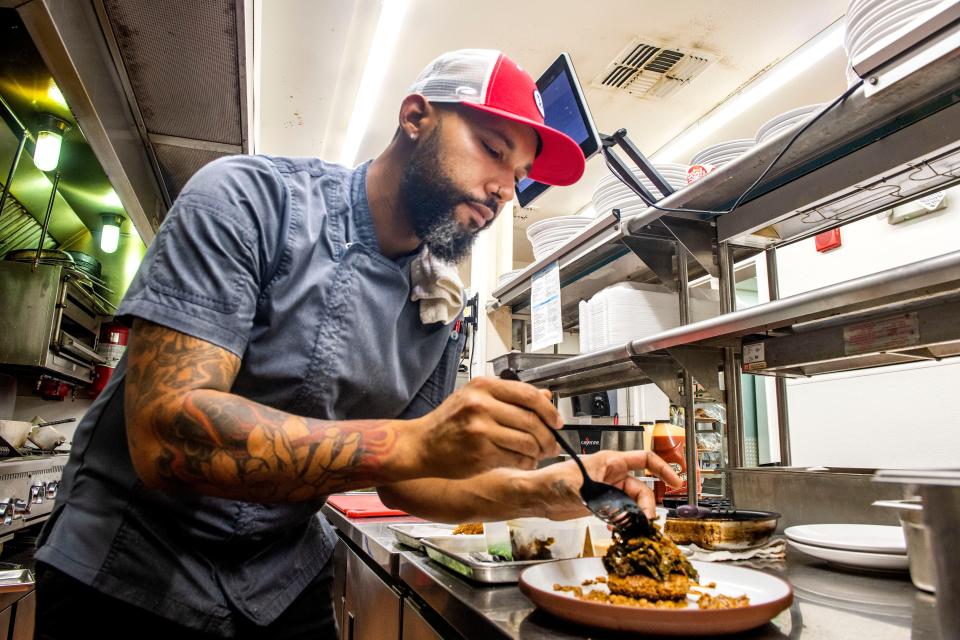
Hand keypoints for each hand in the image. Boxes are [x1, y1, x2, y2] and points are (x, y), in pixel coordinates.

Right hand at [409, 376, 561, 477]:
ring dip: (539, 451)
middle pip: (532, 419)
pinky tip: (523, 461)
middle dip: (548, 435)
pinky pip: (515, 458)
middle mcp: (481, 404)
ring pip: (527, 441)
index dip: (549, 409)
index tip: (557, 421)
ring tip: (538, 454)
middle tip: (552, 444)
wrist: (421, 445)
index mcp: (483, 386)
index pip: (528, 394)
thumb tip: (545, 397)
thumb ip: (510, 397)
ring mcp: (481, 429)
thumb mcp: (476, 398)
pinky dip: (525, 462)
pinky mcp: (481, 452)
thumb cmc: (448, 422)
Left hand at [527, 450, 681, 520]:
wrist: (536, 496)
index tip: (676, 482)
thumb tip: (617, 509)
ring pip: (633, 502)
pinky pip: (622, 512)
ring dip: (636, 516)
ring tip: (633, 527)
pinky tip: (619, 528)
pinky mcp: (601, 503)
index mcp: (609, 462)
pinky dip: (625, 521)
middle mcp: (611, 474)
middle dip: (648, 505)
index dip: (663, 469)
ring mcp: (607, 489)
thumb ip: (599, 499)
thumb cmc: (550, 481)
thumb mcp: (577, 488)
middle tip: (647, 521)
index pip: (645, 459)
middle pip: (642, 488)